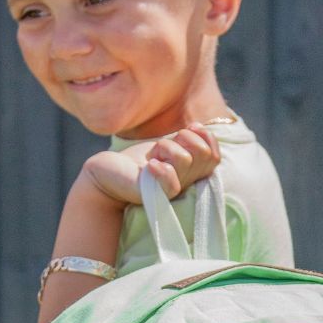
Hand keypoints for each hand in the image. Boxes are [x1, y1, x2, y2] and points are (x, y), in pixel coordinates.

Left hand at [81, 123, 221, 204]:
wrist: (107, 174)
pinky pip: (172, 184)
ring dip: (165, 147)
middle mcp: (186, 183)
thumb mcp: (166, 146)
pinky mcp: (155, 196)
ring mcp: (171, 191)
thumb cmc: (136, 160)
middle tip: (162, 145)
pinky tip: (149, 165)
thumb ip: (186, 140)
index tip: (188, 128)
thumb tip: (199, 126)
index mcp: (191, 172)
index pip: (215, 156)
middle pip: (204, 155)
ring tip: (151, 155)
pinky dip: (162, 170)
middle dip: (185, 138)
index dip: (206, 138)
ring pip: (185, 159)